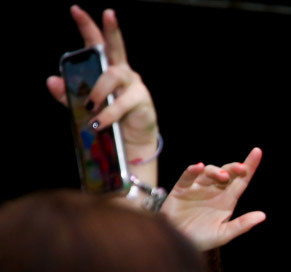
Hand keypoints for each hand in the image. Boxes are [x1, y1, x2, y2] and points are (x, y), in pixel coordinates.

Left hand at [46, 7, 157, 153]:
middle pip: (116, 47)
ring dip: (97, 91)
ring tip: (89, 106)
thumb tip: (52, 80)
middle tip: (108, 13)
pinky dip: (107, 114)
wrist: (130, 143)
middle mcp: (122, 72)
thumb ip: (68, 94)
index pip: (96, 43)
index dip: (87, 26)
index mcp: (106, 69)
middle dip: (112, 30)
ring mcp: (133, 84)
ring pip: (112, 76)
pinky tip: (98, 123)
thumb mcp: (83, 106)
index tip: (76, 10)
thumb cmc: (109, 119)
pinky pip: (120, 104)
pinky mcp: (141, 100)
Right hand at [162, 149, 266, 250]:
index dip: (250, 166)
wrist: (178, 242)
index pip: (241, 181)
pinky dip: (192, 171)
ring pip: (208, 172)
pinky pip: (187, 176)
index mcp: (228, 200)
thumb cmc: (202, 239)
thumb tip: (262, 216)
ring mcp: (198, 188)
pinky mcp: (181, 189)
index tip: (257, 152)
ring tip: (222, 176)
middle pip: (226, 174)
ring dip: (215, 171)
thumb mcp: (224, 234)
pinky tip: (197, 168)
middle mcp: (214, 191)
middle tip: (240, 168)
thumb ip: (242, 225)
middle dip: (233, 168)